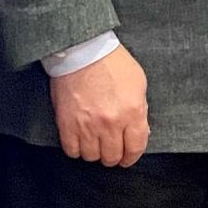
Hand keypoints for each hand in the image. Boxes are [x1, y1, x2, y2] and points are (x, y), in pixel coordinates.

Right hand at [50, 43, 149, 166]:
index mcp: (132, 112)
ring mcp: (88, 126)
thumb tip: (139, 131)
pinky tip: (80, 139)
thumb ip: (140, 109)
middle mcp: (111, 123)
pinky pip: (72, 151)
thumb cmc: (112, 63)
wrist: (83, 51)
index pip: (135, 148)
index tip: (128, 157)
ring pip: (92, 157)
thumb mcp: (138, 82)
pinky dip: (77, 148)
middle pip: (112, 157)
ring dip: (94, 151)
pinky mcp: (67, 125)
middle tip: (111, 148)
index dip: (132, 156)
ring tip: (95, 140)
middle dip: (114, 155)